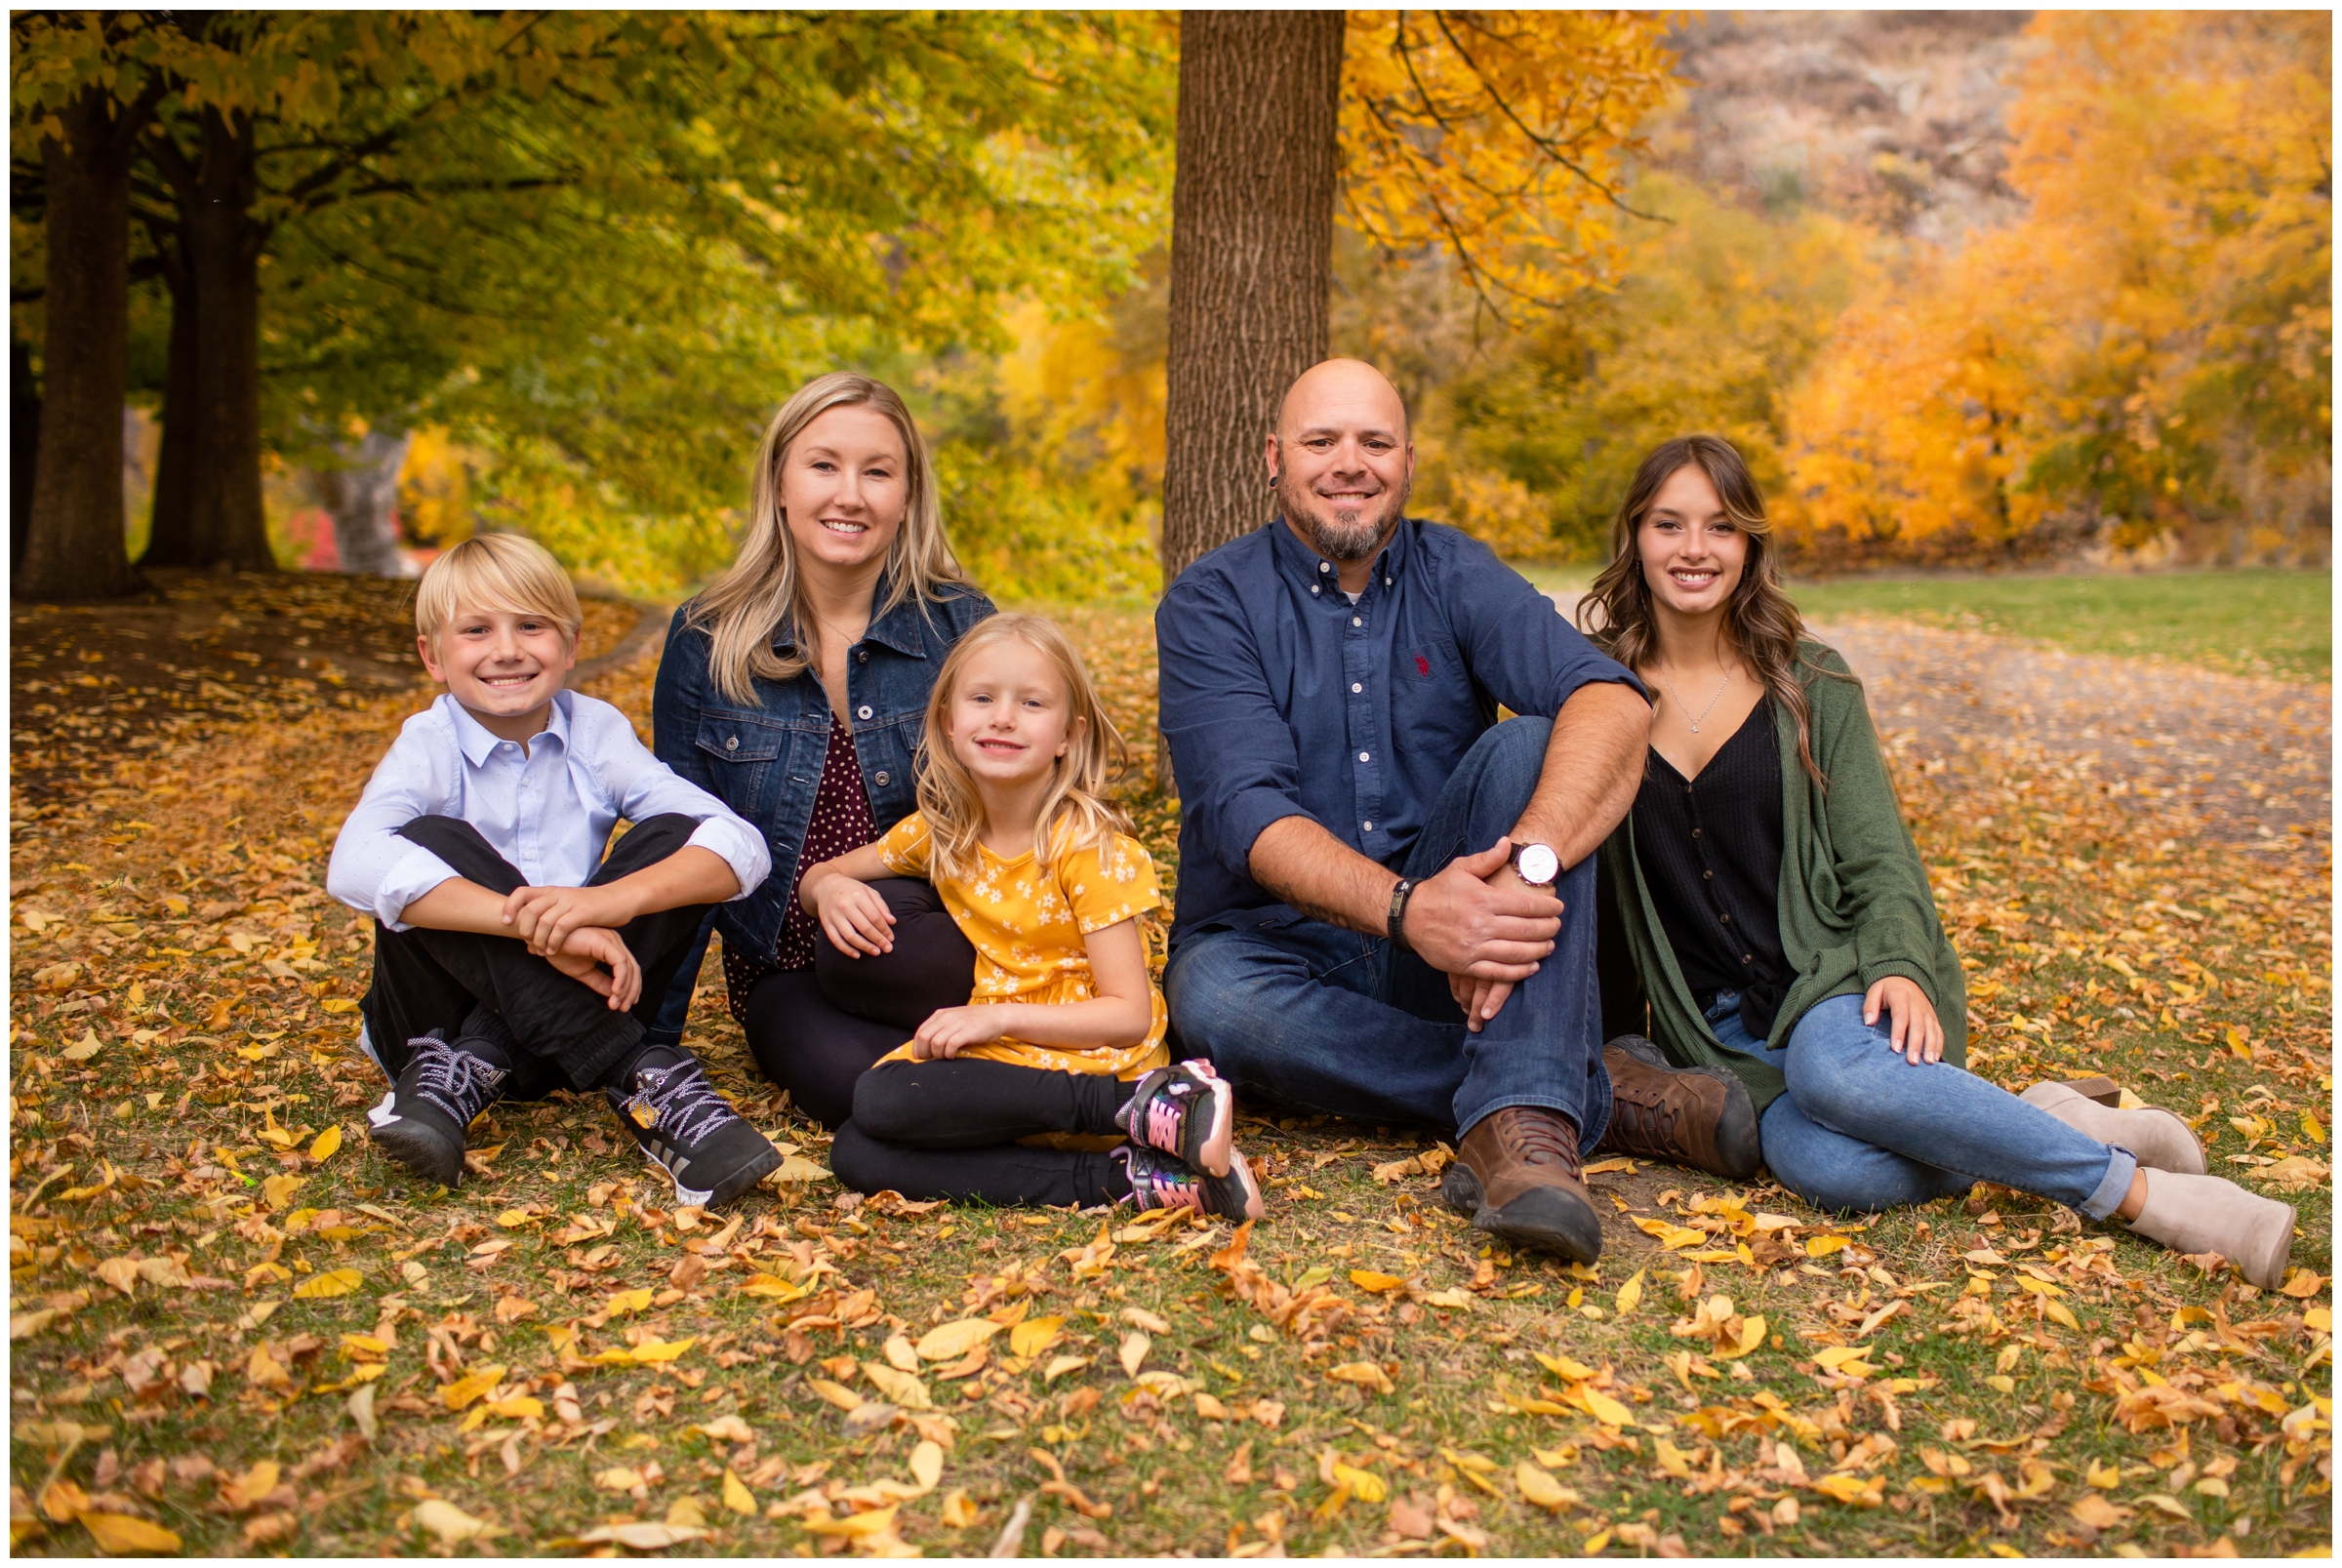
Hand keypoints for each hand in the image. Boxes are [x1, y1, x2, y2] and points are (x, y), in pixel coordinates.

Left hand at [504, 883, 633, 959]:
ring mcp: (570, 902)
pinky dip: (554, 941)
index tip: (506, 922)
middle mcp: (558, 893)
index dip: (509, 906)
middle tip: (527, 943)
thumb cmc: (592, 906)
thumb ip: (550, 909)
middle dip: (524, 929)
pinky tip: (554, 950)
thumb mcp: (566, 902)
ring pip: (544, 920)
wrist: (619, 899)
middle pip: (530, 910)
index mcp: (552, 890)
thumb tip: (530, 924)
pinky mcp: (583, 912)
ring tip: (541, 951)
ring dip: (538, 939)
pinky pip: (561, 927)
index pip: (521, 892)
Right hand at [546, 925, 641, 1012]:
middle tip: (624, 1008)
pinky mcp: (604, 941)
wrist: (544, 940)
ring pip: (629, 967)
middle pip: (633, 968)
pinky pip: (619, 961)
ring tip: (616, 1004)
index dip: (631, 989)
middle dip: (631, 991)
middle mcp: (614, 942)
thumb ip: (601, 982)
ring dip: (625, 988)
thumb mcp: (584, 972)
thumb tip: (615, 996)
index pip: (629, 969)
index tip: (624, 1005)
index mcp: (611, 948)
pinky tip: (615, 992)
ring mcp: (611, 940)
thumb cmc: (561, 952)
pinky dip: (621, 978)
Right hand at [812, 873, 896, 957]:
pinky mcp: (826, 923)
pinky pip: (836, 940)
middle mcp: (845, 905)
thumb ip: (881, 905)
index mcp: (858, 895)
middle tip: (888, 949)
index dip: (885, 929)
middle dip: (878, 940)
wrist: (826, 886)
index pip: (875, 916)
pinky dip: (846, 949)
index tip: (891, 938)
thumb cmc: (852, 889)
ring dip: (865, 946)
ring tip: (876, 952)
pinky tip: (857, 955)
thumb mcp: (868, 891)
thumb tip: (892, 922)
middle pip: (864, 927)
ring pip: (850, 936)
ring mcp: (834, 915)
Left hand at [911, 1004, 1013, 1060]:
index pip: (919, 1032)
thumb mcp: (953, 1020)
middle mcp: (946, 1017)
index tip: (922, 1058)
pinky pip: (950, 1045)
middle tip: (931, 1060)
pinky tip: (953, 1055)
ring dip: (937, 1054)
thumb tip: (925, 1046)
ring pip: (935, 1042)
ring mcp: (957, 1024)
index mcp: (940, 1014)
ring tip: (944, 1057)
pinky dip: (948, 1054)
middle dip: (924, 1053)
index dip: (917, 1048)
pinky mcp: (967, 1031)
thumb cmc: (974, 1022)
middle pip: (924, 1038)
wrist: (997, 1016)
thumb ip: (940, 1028)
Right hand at [1405, 838, 1562, 1030]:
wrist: (1408, 917)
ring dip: (1539, 950)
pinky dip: (1519, 971)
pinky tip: (1532, 965)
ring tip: (1550, 945)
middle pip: (1526, 930)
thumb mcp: (1461, 869)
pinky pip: (1498, 972)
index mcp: (1483, 899)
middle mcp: (1480, 924)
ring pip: (1516, 952)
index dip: (1546, 907)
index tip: (1558, 908)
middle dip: (1548, 929)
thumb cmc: (1438, 891)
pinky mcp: (1466, 965)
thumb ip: (1488, 859)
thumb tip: (1508, 843)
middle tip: (1557, 926)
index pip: (1525, 905)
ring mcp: (1473, 947)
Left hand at [1865, 975, 1942, 1064]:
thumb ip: (1870, 1006)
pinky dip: (1939, 1044)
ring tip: (1928, 1062)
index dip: (1898, 1033)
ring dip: (1931, 1047)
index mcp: (1901, 996)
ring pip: (1931, 1030)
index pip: (1900, 1016)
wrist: (1905, 978)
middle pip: (1918, 1026)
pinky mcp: (1933, 1017)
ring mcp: (1927, 1011)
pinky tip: (1936, 1058)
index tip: (1895, 1049)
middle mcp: (1917, 1004)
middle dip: (1916, 1045)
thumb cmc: (1886, 989)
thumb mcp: (1874, 991)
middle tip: (1912, 1061)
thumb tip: (1868, 1022)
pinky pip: (1939, 1031)